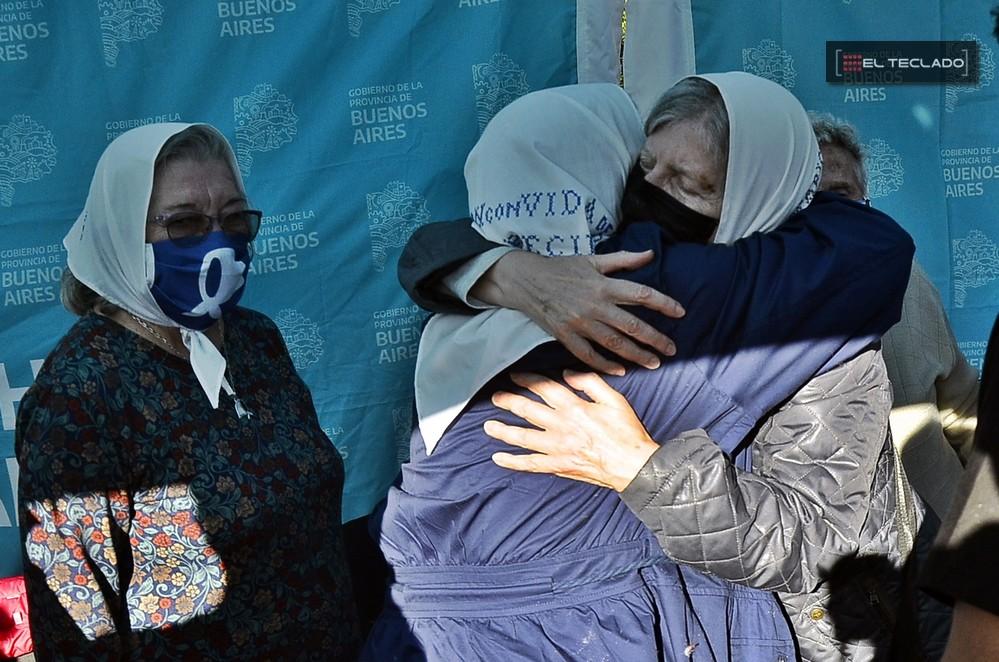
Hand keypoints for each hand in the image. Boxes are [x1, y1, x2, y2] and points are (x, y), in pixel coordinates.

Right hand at [470, 250, 684, 375]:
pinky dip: (605, 364)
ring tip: (653, 363)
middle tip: (671, 350)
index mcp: (603, 284)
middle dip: (654, 338)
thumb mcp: (592, 259)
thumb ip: (623, 260)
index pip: (640, 294)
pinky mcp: (565, 335)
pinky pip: (588, 354)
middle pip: (631, 325)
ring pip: (613, 343)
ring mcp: (579, 323)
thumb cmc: (562, 268)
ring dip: (635, 354)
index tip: (680, 312)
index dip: (663, 303)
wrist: (526, 280)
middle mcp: (594, 305)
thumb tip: (651, 254)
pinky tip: (620, 369)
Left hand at [485, 370, 658, 491]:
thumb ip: (590, 383)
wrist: (632, 465)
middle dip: (509, 402)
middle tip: (496, 397)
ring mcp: (557, 448)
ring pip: (523, 437)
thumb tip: (568, 374)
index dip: (527, 380)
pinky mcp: (558, 465)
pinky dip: (513, 462)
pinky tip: (498, 458)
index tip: (515, 376)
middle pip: (528, 410)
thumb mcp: (614, 399)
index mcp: (574, 407)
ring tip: (488, 425)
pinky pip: (530, 464)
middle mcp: (561, 426)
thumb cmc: (626, 432)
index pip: (544, 389)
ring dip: (503, 431)